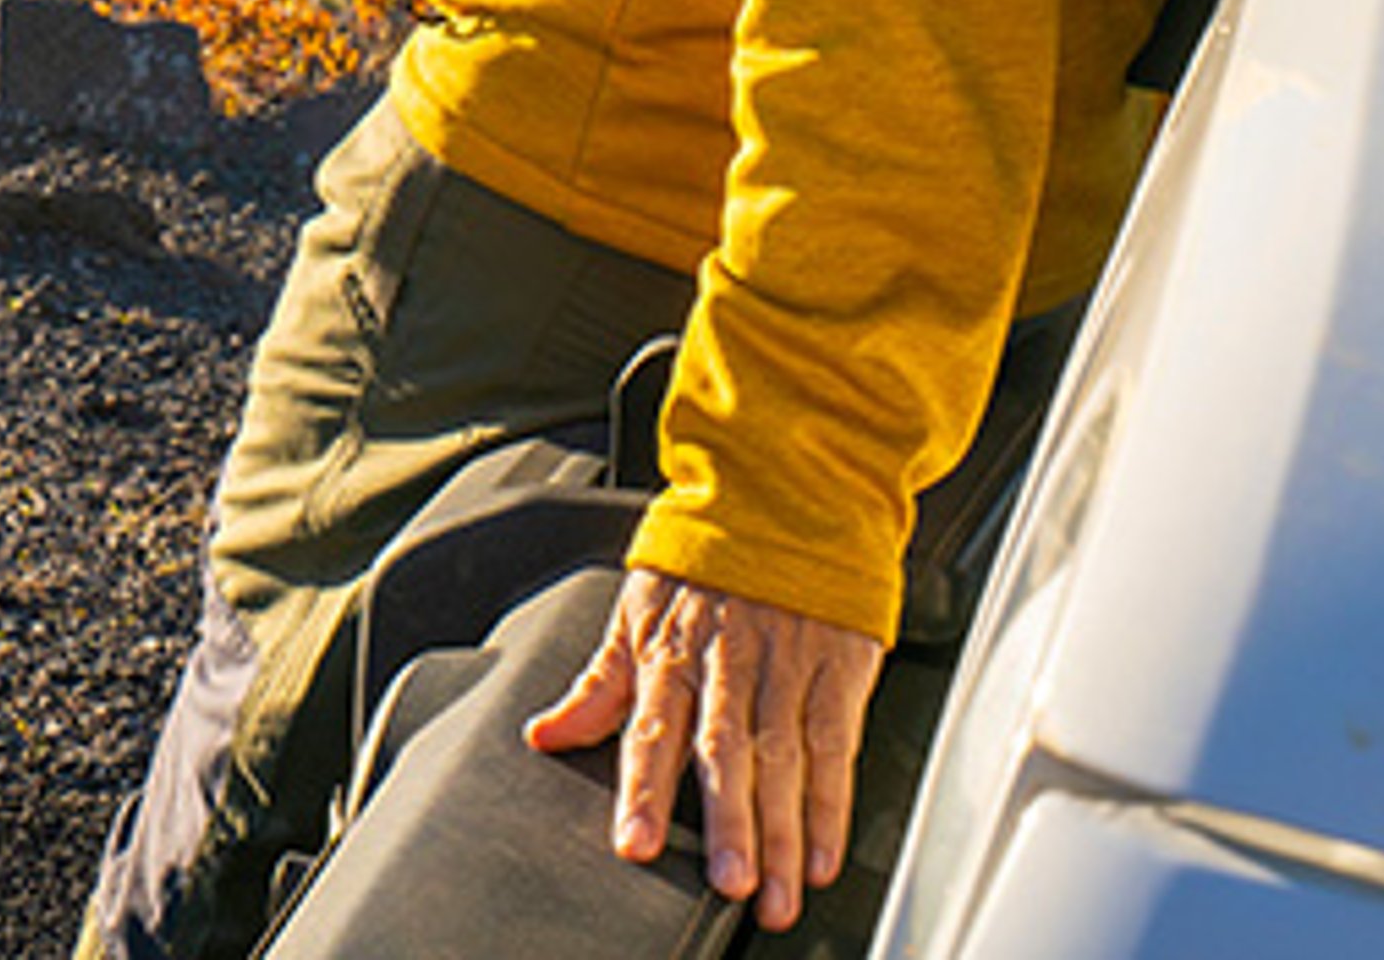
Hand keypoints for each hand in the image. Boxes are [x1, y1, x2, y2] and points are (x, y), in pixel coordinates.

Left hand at [523, 568, 884, 933]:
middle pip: (728, 751)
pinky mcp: (838, 662)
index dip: (644, 787)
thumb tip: (545, 735)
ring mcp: (787, 660)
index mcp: (673, 647)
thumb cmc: (708, 556)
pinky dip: (832, 801)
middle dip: (730, 822)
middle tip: (731, 884)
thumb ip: (599, 683)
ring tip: (777, 893)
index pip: (654, 727)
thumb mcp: (639, 607)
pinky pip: (836, 740)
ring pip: (783, 755)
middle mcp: (730, 657)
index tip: (637, 843)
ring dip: (782, 831)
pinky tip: (822, 852)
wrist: (790, 490)